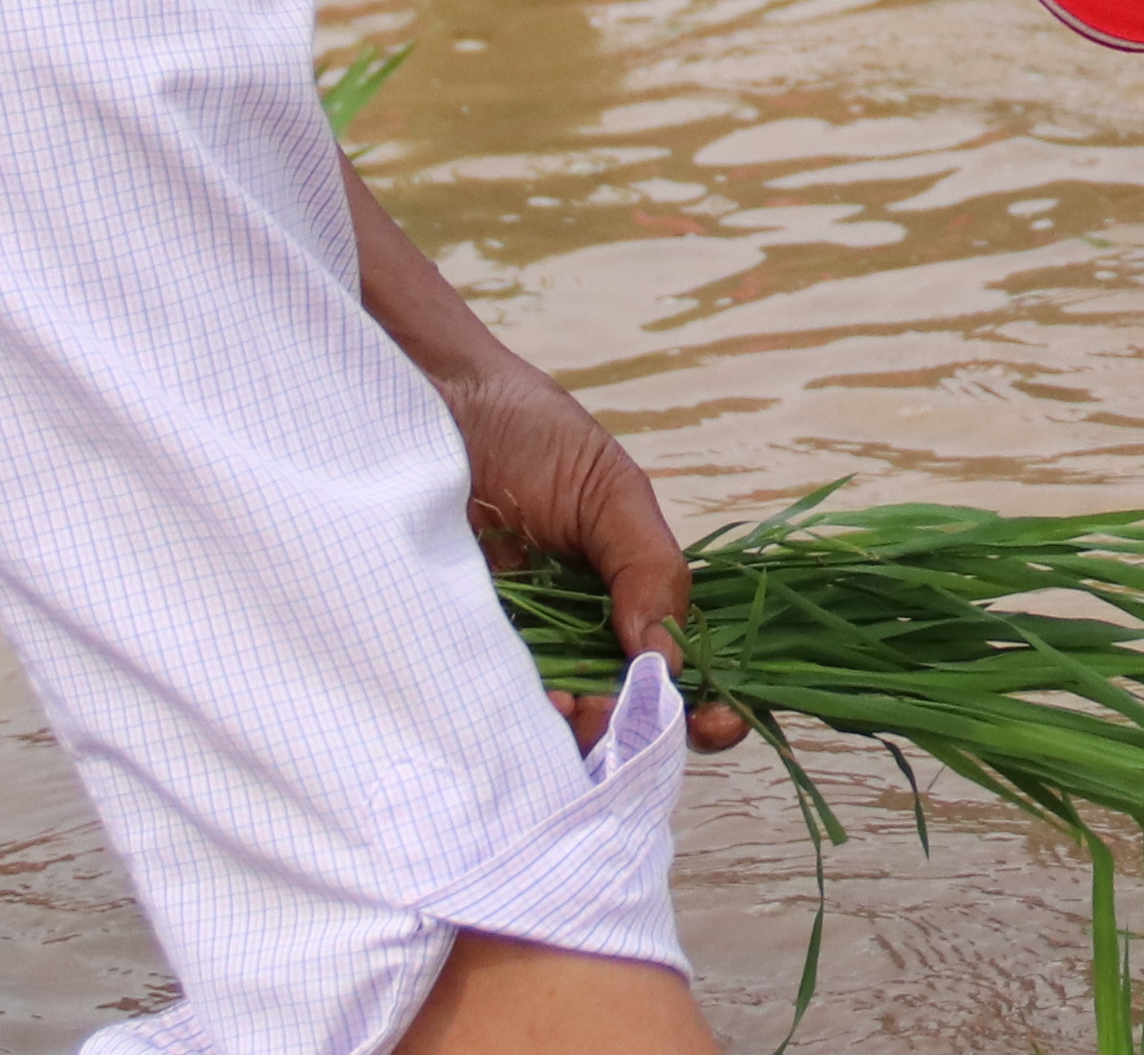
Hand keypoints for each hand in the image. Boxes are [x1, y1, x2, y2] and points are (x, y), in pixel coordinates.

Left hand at [412, 328, 750, 757]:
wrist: (428, 406)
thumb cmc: (529, 435)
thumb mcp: (611, 492)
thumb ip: (649, 569)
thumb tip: (666, 660)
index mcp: (634, 596)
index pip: (683, 667)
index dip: (708, 704)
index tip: (715, 719)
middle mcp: (583, 635)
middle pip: (629, 715)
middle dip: (638, 732)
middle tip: (623, 720)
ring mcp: (524, 650)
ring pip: (565, 725)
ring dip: (579, 736)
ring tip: (572, 712)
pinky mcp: (462, 654)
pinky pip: (497, 708)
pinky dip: (518, 724)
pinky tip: (528, 708)